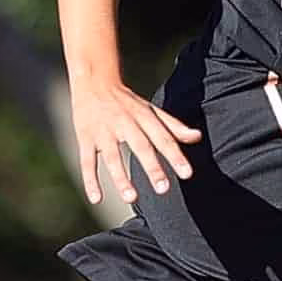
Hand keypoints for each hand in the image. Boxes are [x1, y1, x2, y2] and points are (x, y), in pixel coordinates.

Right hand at [71, 81, 201, 203]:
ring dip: (121, 178)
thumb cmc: (126, 101)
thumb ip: (173, 126)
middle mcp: (124, 123)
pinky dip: (90, 180)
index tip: (187, 173)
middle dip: (152, 167)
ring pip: (112, 157)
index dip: (175, 155)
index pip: (163, 138)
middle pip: (140, 146)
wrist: (93, 81)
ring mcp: (103, 131)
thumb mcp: (151, 110)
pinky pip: (87, 161)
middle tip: (163, 189)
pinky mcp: (85, 137)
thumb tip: (196, 137)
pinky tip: (96, 199)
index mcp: (144, 117)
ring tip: (131, 198)